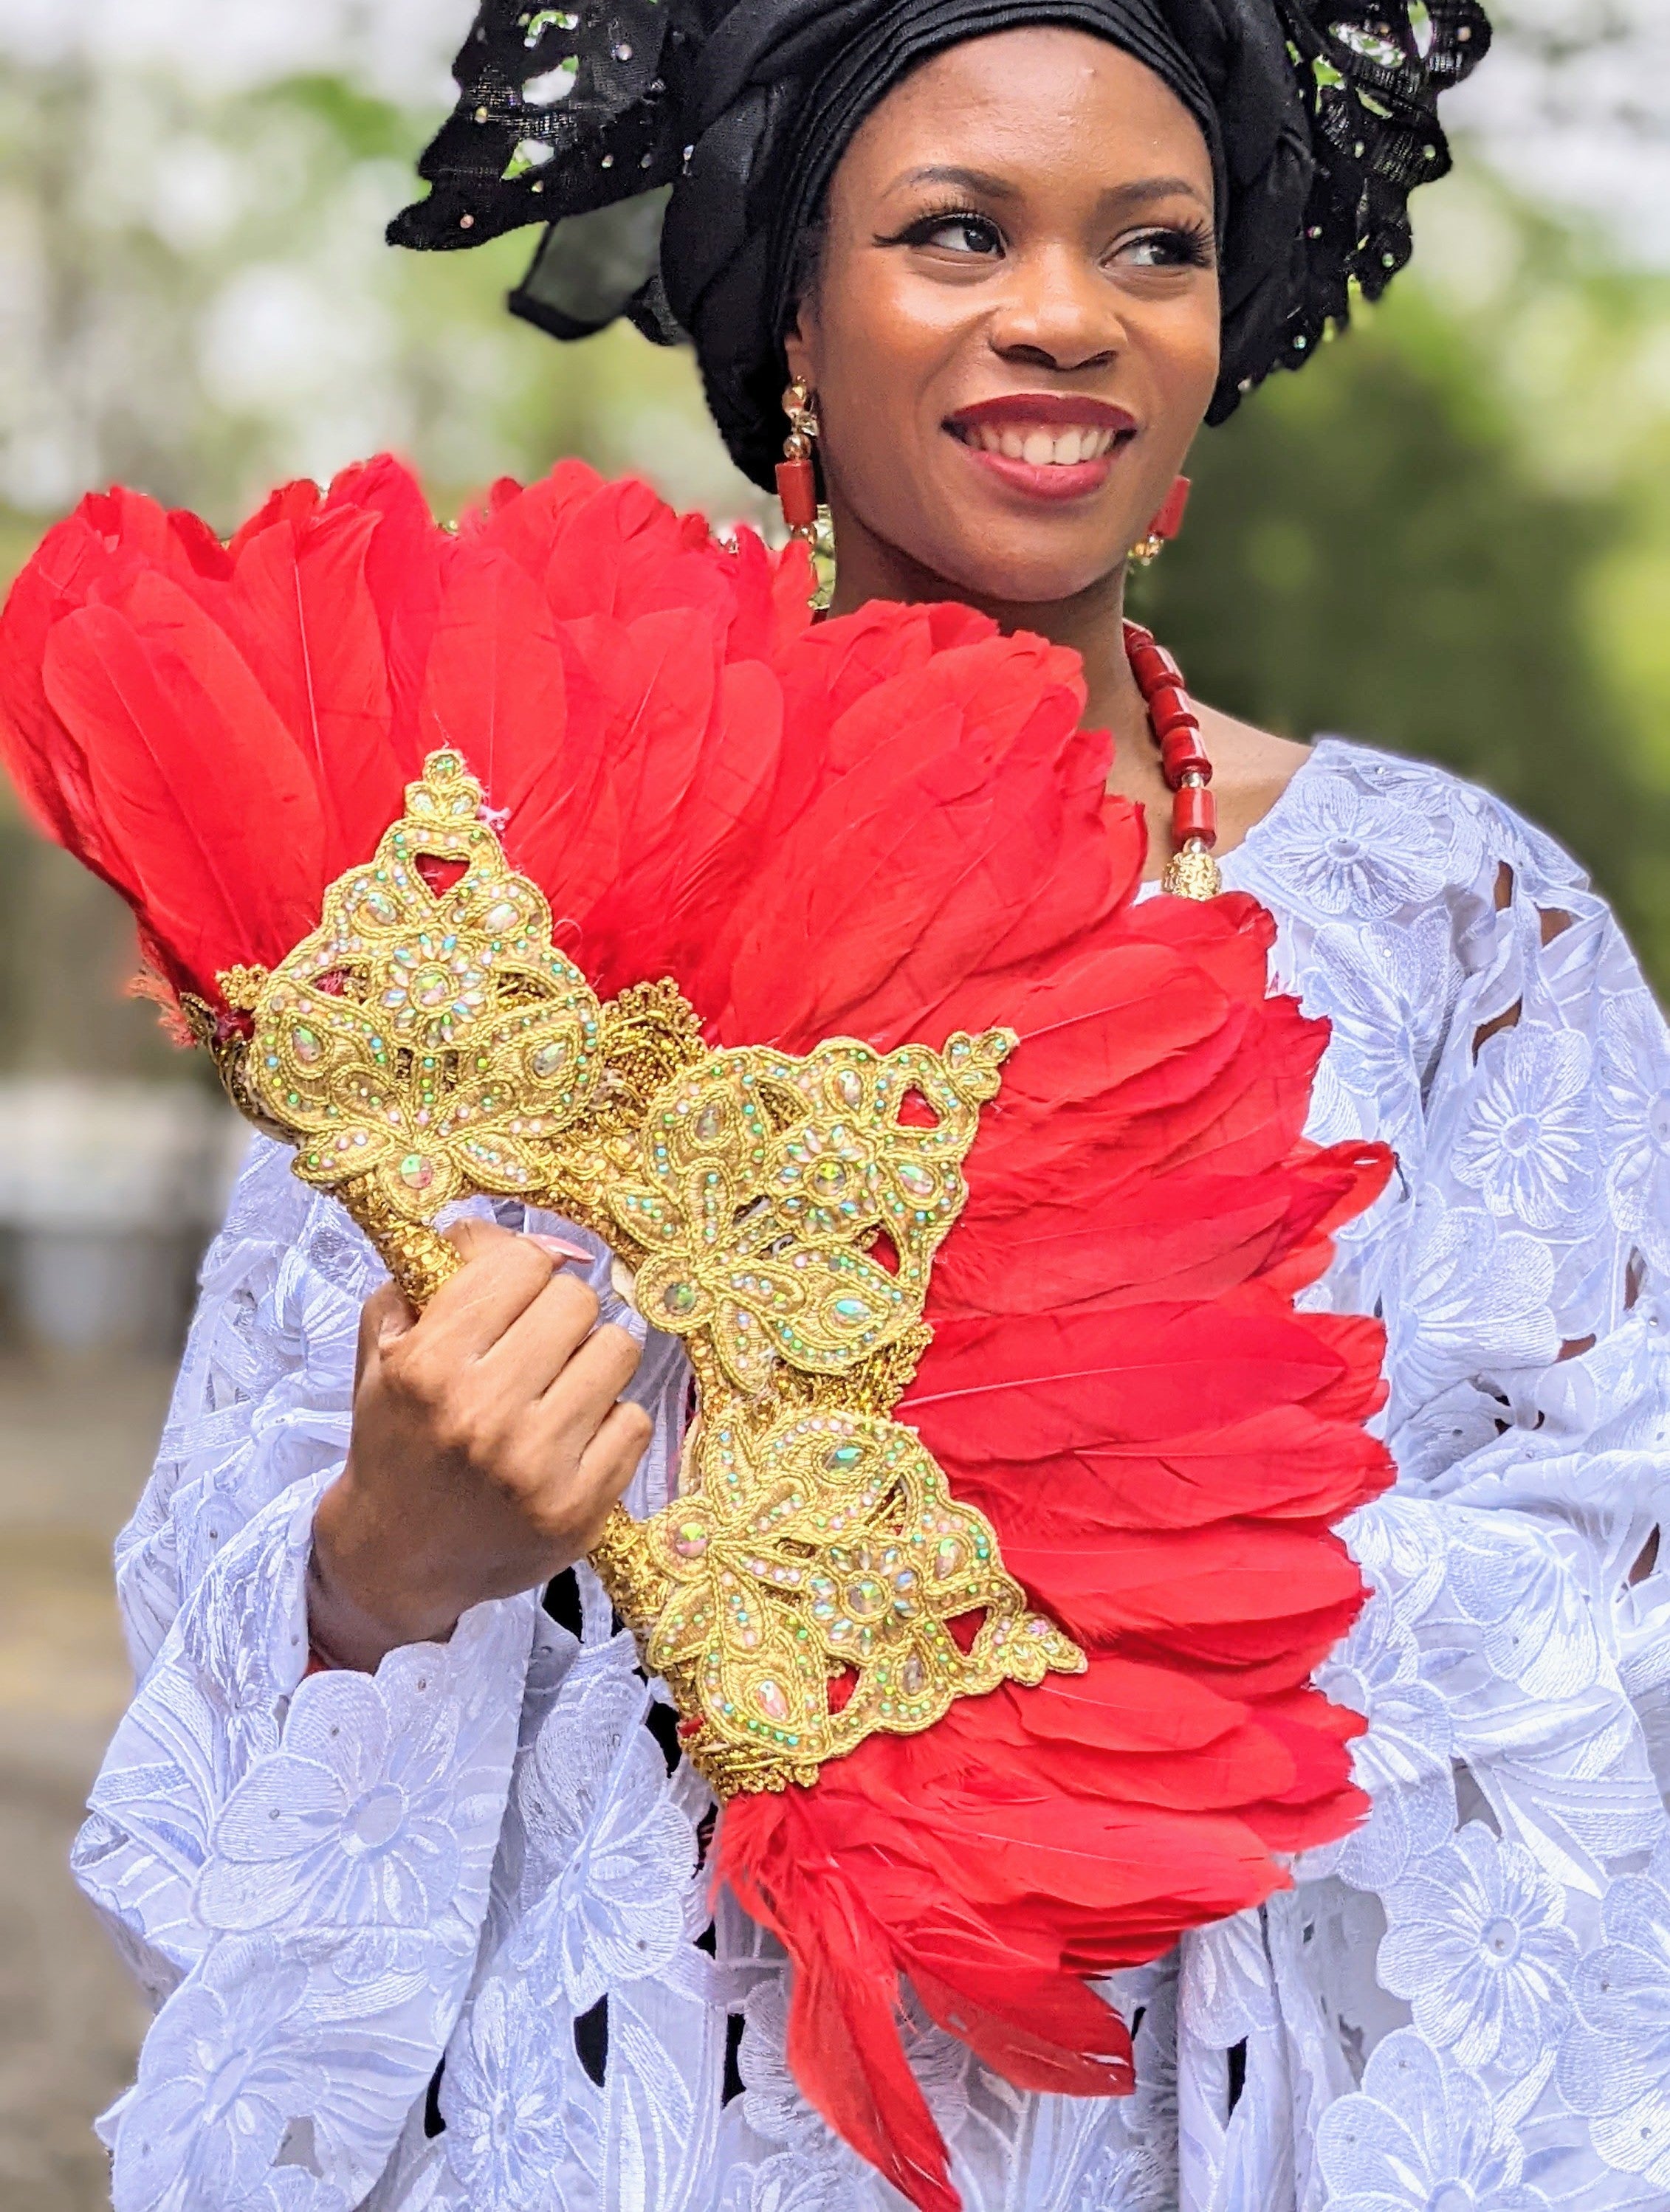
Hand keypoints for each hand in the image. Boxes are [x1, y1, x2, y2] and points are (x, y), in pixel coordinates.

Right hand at [310, 1218, 651, 1670]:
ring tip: (561, 1383)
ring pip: (619, 1351)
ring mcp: (535, 1468)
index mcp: (427, 1367)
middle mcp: (481, 1416)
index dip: (522, 1269)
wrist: (397, 1554)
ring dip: (594, 1359)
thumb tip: (525, 1237)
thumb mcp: (385, 1344)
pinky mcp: (578, 1510)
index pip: (522, 1264)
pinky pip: (636, 1420)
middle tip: (539, 1340)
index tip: (512, 1292)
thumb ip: (438, 1272)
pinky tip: (574, 1435)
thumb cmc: (397, 1435)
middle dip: (560, 1311)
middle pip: (578, 1301)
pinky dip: (611, 1420)